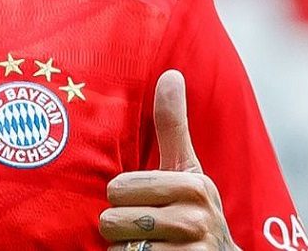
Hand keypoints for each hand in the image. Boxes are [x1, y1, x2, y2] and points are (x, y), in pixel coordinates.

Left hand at [99, 69, 235, 250]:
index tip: (144, 200)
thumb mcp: (188, 169)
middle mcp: (195, 219)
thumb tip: (170, 74)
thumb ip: (173, 125)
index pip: (119, 187)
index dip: (122, 196)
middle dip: (119, 226)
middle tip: (143, 226)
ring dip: (124, 249)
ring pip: (118, 247)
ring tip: (148, 244)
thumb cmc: (194, 210)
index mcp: (194, 185)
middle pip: (112, 220)